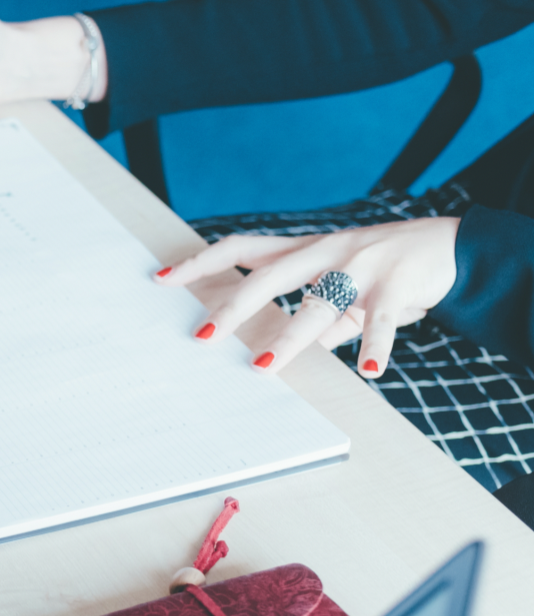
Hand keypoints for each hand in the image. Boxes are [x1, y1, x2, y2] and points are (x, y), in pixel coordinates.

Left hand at [159, 218, 460, 376]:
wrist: (452, 245)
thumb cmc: (383, 269)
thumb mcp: (339, 290)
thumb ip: (311, 319)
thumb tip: (279, 350)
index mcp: (304, 250)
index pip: (241, 250)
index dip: (201, 262)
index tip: (163, 278)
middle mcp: (326, 252)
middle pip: (268, 276)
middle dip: (234, 305)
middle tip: (204, 335)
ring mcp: (361, 266)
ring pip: (319, 303)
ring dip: (290, 339)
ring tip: (264, 366)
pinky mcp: (398, 285)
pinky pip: (384, 321)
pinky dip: (377, 347)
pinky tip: (371, 371)